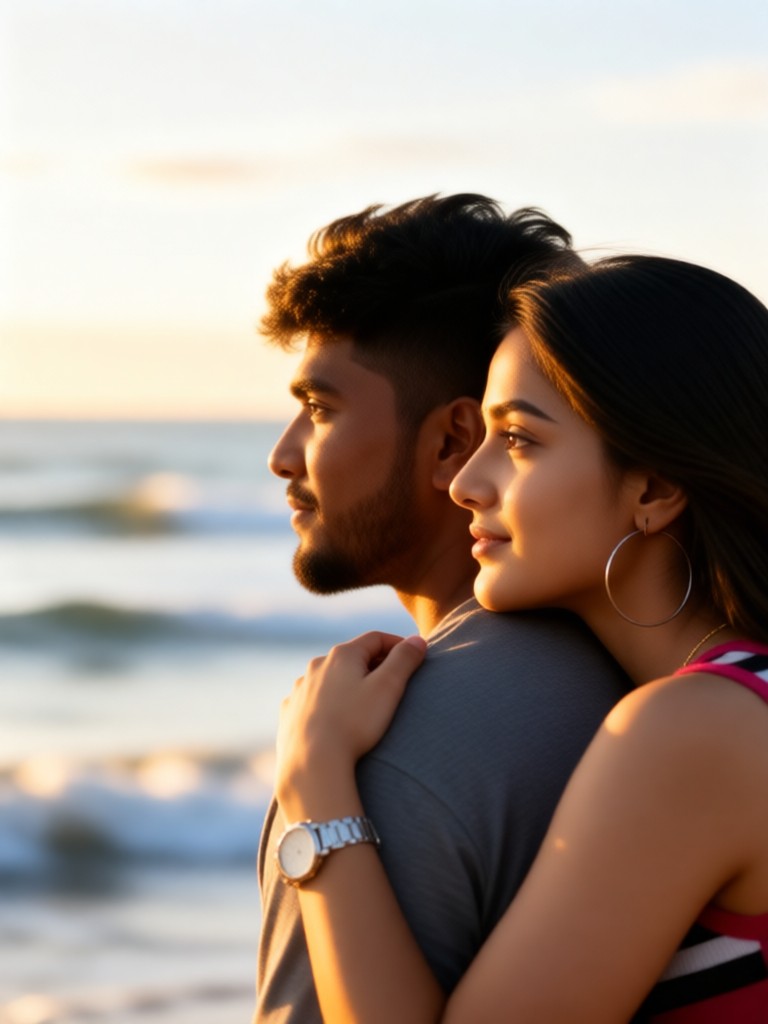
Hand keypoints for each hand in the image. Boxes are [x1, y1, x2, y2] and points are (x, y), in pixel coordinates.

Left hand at [275, 632, 426, 815]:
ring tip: (363, 702)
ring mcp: (300, 688)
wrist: (312, 762)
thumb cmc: (354, 724)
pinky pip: (313, 700)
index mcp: (342, 655)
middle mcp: (317, 666)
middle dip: (373, 664)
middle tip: (393, 681)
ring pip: (330, 679)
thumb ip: (404, 660)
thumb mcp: (388, 688)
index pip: (375, 639)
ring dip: (348, 684)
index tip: (412, 656)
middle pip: (352, 657)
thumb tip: (417, 640)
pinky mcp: (290, 711)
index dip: (397, 645)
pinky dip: (327, 703)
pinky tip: (335, 718)